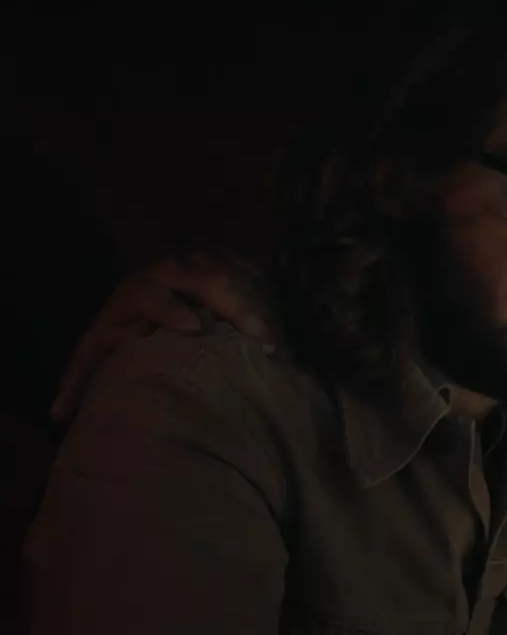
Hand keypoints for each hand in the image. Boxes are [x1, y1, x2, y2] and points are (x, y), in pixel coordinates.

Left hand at [52, 252, 274, 422]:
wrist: (145, 289)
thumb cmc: (120, 326)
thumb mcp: (96, 348)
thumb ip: (79, 378)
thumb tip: (56, 416)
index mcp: (136, 289)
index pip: (149, 292)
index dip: (166, 307)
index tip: (190, 327)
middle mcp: (171, 270)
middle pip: (206, 278)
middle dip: (233, 306)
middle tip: (256, 338)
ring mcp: (203, 261)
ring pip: (234, 274)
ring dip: (256, 305)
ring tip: (274, 341)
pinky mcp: (226, 260)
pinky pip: (251, 271)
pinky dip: (266, 294)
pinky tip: (281, 324)